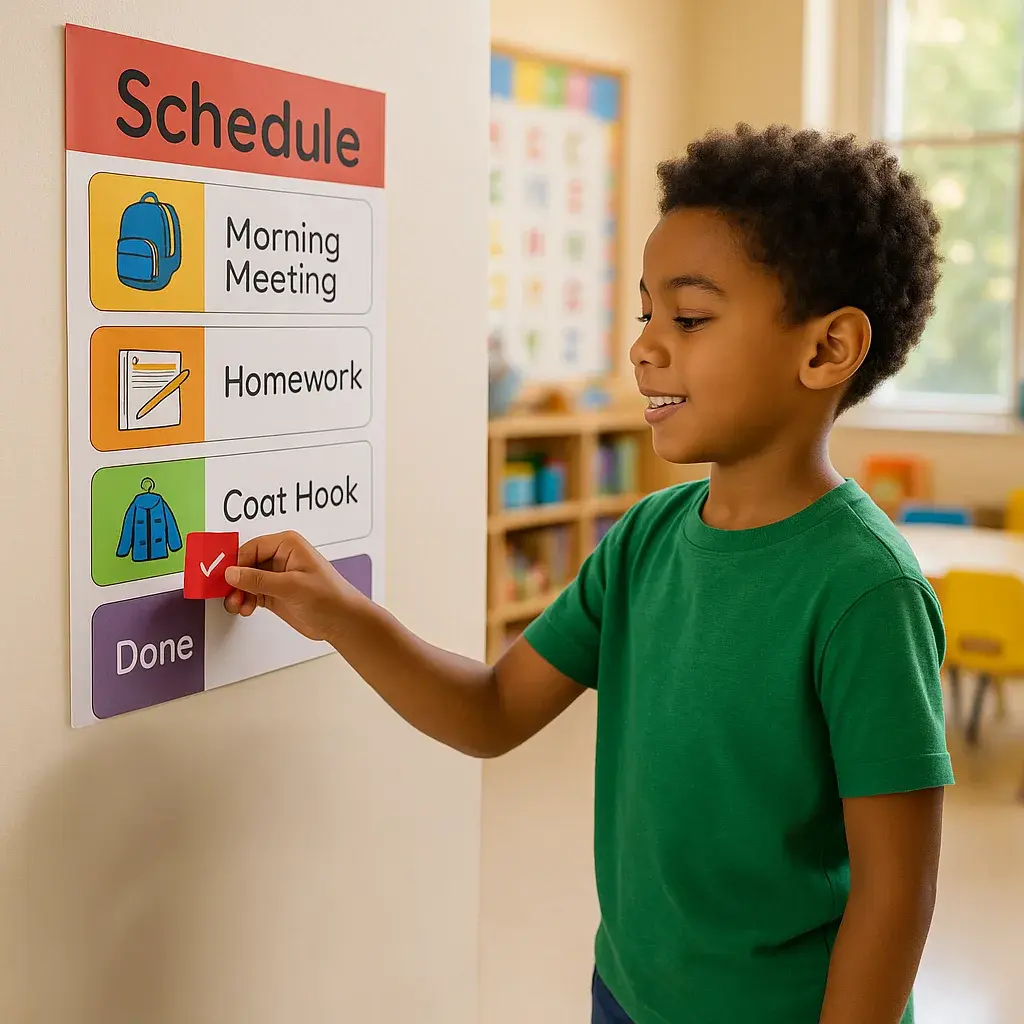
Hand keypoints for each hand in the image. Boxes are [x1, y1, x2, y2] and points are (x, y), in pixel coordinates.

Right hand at [223, 531, 355, 642]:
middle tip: (230, 595)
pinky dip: (245, 600)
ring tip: (239, 605)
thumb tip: (232, 573)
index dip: (237, 562)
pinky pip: (251, 592)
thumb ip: (259, 580)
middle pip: (245, 563)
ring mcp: (277, 576)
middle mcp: (281, 557)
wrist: (342, 621)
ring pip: (246, 580)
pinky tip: (246, 608)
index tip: (226, 578)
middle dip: (236, 580)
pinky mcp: (275, 592)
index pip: (252, 547)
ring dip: (238, 593)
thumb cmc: (329, 597)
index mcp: (288, 544)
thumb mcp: (291, 586)